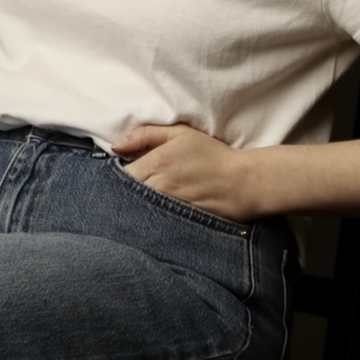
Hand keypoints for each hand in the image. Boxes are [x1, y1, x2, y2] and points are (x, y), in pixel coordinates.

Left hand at [111, 124, 258, 221]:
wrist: (243, 183)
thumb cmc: (213, 155)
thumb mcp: (181, 134)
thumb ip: (146, 135)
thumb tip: (116, 146)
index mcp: (156, 163)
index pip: (119, 174)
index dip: (118, 174)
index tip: (123, 172)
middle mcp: (157, 188)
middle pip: (124, 195)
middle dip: (123, 192)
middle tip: (132, 187)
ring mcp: (166, 209)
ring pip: (135, 210)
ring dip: (134, 206)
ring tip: (143, 201)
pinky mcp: (175, 225)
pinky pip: (151, 223)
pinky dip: (149, 219)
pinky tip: (154, 214)